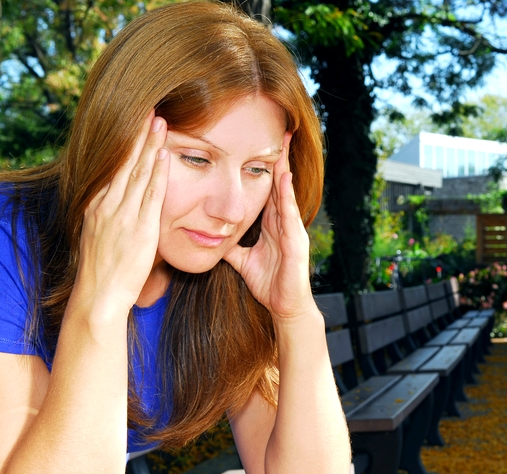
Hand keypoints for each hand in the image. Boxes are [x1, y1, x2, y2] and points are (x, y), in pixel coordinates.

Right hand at [74, 111, 169, 313]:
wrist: (98, 297)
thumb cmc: (103, 272)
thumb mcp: (99, 237)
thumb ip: (111, 217)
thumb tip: (122, 205)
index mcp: (96, 206)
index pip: (113, 167)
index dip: (126, 144)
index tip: (135, 123)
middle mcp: (106, 206)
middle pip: (125, 163)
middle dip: (138, 135)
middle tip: (149, 110)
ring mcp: (122, 216)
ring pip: (138, 173)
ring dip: (149, 145)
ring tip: (159, 122)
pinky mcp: (139, 230)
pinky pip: (150, 195)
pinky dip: (157, 173)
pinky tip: (164, 155)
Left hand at [223, 133, 316, 320]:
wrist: (285, 308)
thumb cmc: (269, 284)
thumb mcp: (243, 260)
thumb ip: (229, 247)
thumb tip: (210, 237)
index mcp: (273, 225)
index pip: (268, 189)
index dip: (264, 167)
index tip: (260, 144)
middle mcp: (285, 222)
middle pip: (280, 184)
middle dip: (280, 159)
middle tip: (280, 131)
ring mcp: (293, 230)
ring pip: (286, 193)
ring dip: (284, 169)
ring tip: (282, 145)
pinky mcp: (297, 241)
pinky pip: (290, 214)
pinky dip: (287, 195)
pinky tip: (283, 178)